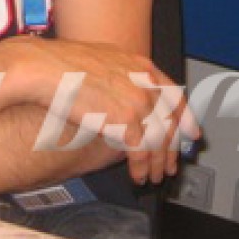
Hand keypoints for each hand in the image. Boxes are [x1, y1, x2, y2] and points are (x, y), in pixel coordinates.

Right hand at [1, 36, 199, 185]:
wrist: (46, 68)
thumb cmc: (62, 64)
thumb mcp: (102, 61)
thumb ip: (121, 76)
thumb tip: (125, 91)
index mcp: (141, 66)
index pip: (174, 95)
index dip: (186, 118)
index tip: (192, 133)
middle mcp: (145, 83)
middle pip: (170, 122)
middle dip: (173, 149)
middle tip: (171, 167)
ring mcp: (138, 102)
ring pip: (159, 141)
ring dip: (157, 164)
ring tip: (153, 178)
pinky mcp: (126, 122)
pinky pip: (141, 152)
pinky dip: (141, 168)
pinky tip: (136, 177)